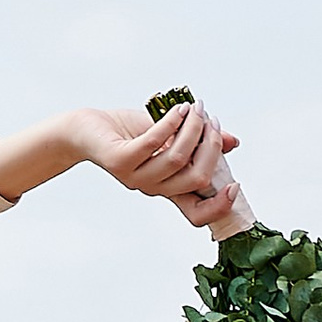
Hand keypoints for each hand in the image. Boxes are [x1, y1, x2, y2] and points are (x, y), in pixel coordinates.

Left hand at [81, 100, 251, 235]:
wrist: (86, 128)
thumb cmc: (129, 133)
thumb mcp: (171, 136)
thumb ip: (199, 141)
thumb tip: (231, 142)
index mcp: (167, 187)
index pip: (196, 213)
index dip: (219, 206)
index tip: (235, 186)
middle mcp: (152, 187)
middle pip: (197, 178)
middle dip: (211, 146)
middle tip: (212, 120)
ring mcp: (134, 177)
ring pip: (178, 158)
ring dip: (193, 129)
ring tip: (195, 108)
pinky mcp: (119, 160)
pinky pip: (154, 142)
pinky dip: (171, 122)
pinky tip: (178, 109)